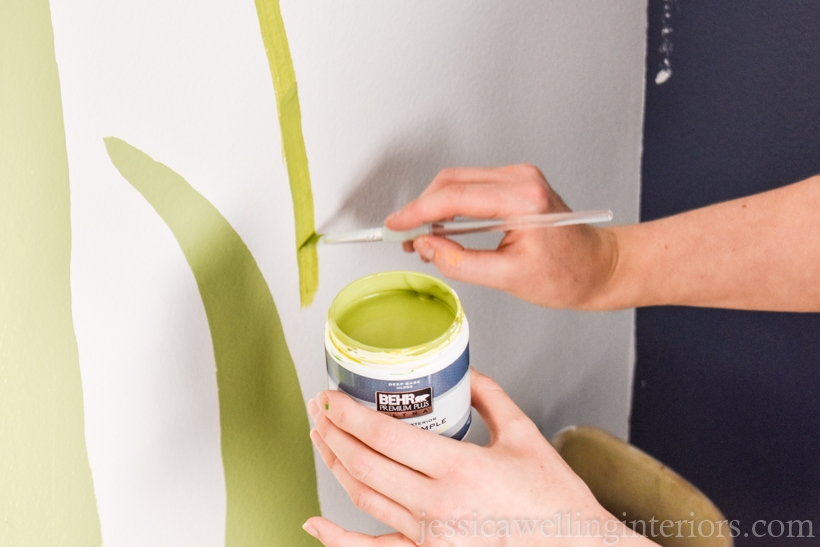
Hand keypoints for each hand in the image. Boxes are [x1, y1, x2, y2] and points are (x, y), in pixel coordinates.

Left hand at [303, 370, 652, 545]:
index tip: (331, 397)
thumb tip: (463, 373)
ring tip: (323, 441)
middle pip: (363, 464)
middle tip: (320, 410)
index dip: (347, 413)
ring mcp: (430, 537)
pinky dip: (337, 539)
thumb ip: (489, 397)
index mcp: (458, 468)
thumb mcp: (525, 435)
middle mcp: (437, 505)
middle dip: (333, 433)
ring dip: (334, 466)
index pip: (383, 435)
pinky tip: (315, 523)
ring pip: (363, 498)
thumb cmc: (555, 500)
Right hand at [384, 165, 618, 309]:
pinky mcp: (516, 183)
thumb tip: (426, 246)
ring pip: (459, 181)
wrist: (600, 267)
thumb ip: (460, 262)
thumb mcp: (508, 278)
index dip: (417, 212)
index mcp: (522, 200)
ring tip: (421, 238)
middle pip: (452, 182)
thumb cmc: (568, 275)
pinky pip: (472, 187)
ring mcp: (519, 177)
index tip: (395, 226)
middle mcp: (521, 179)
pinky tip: (441, 228)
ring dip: (434, 206)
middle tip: (404, 238)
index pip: (454, 198)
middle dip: (421, 208)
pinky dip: (451, 206)